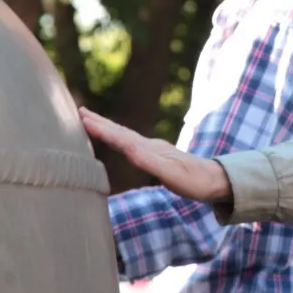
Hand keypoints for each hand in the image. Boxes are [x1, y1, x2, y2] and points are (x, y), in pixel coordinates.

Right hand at [80, 107, 233, 202]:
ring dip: (107, 127)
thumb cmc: (194, 181)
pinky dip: (118, 138)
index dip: (100, 128)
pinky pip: (131, 143)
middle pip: (119, 131)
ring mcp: (152, 149)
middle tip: (78, 111)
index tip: (81, 118)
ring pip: (124, 135)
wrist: (214, 180)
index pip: (120, 137)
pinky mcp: (156, 155)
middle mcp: (149, 145)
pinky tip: (117, 140)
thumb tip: (130, 149)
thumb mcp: (173, 174)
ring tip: (90, 120)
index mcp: (149, 149)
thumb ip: (151, 162)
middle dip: (99, 122)